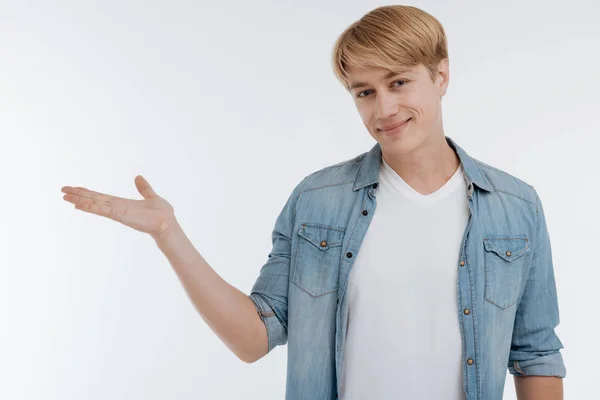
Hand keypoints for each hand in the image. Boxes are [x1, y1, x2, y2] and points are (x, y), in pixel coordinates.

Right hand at [61, 175, 176, 239]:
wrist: (168, 224)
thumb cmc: (161, 214)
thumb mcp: (151, 197)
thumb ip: (143, 188)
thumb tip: (138, 177)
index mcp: (122, 203)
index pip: (101, 197)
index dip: (87, 192)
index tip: (74, 188)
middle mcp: (117, 208)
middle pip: (94, 200)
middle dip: (78, 196)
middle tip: (62, 191)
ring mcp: (118, 212)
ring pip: (95, 205)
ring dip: (80, 201)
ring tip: (66, 197)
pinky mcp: (121, 215)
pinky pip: (103, 210)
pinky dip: (91, 208)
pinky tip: (79, 205)